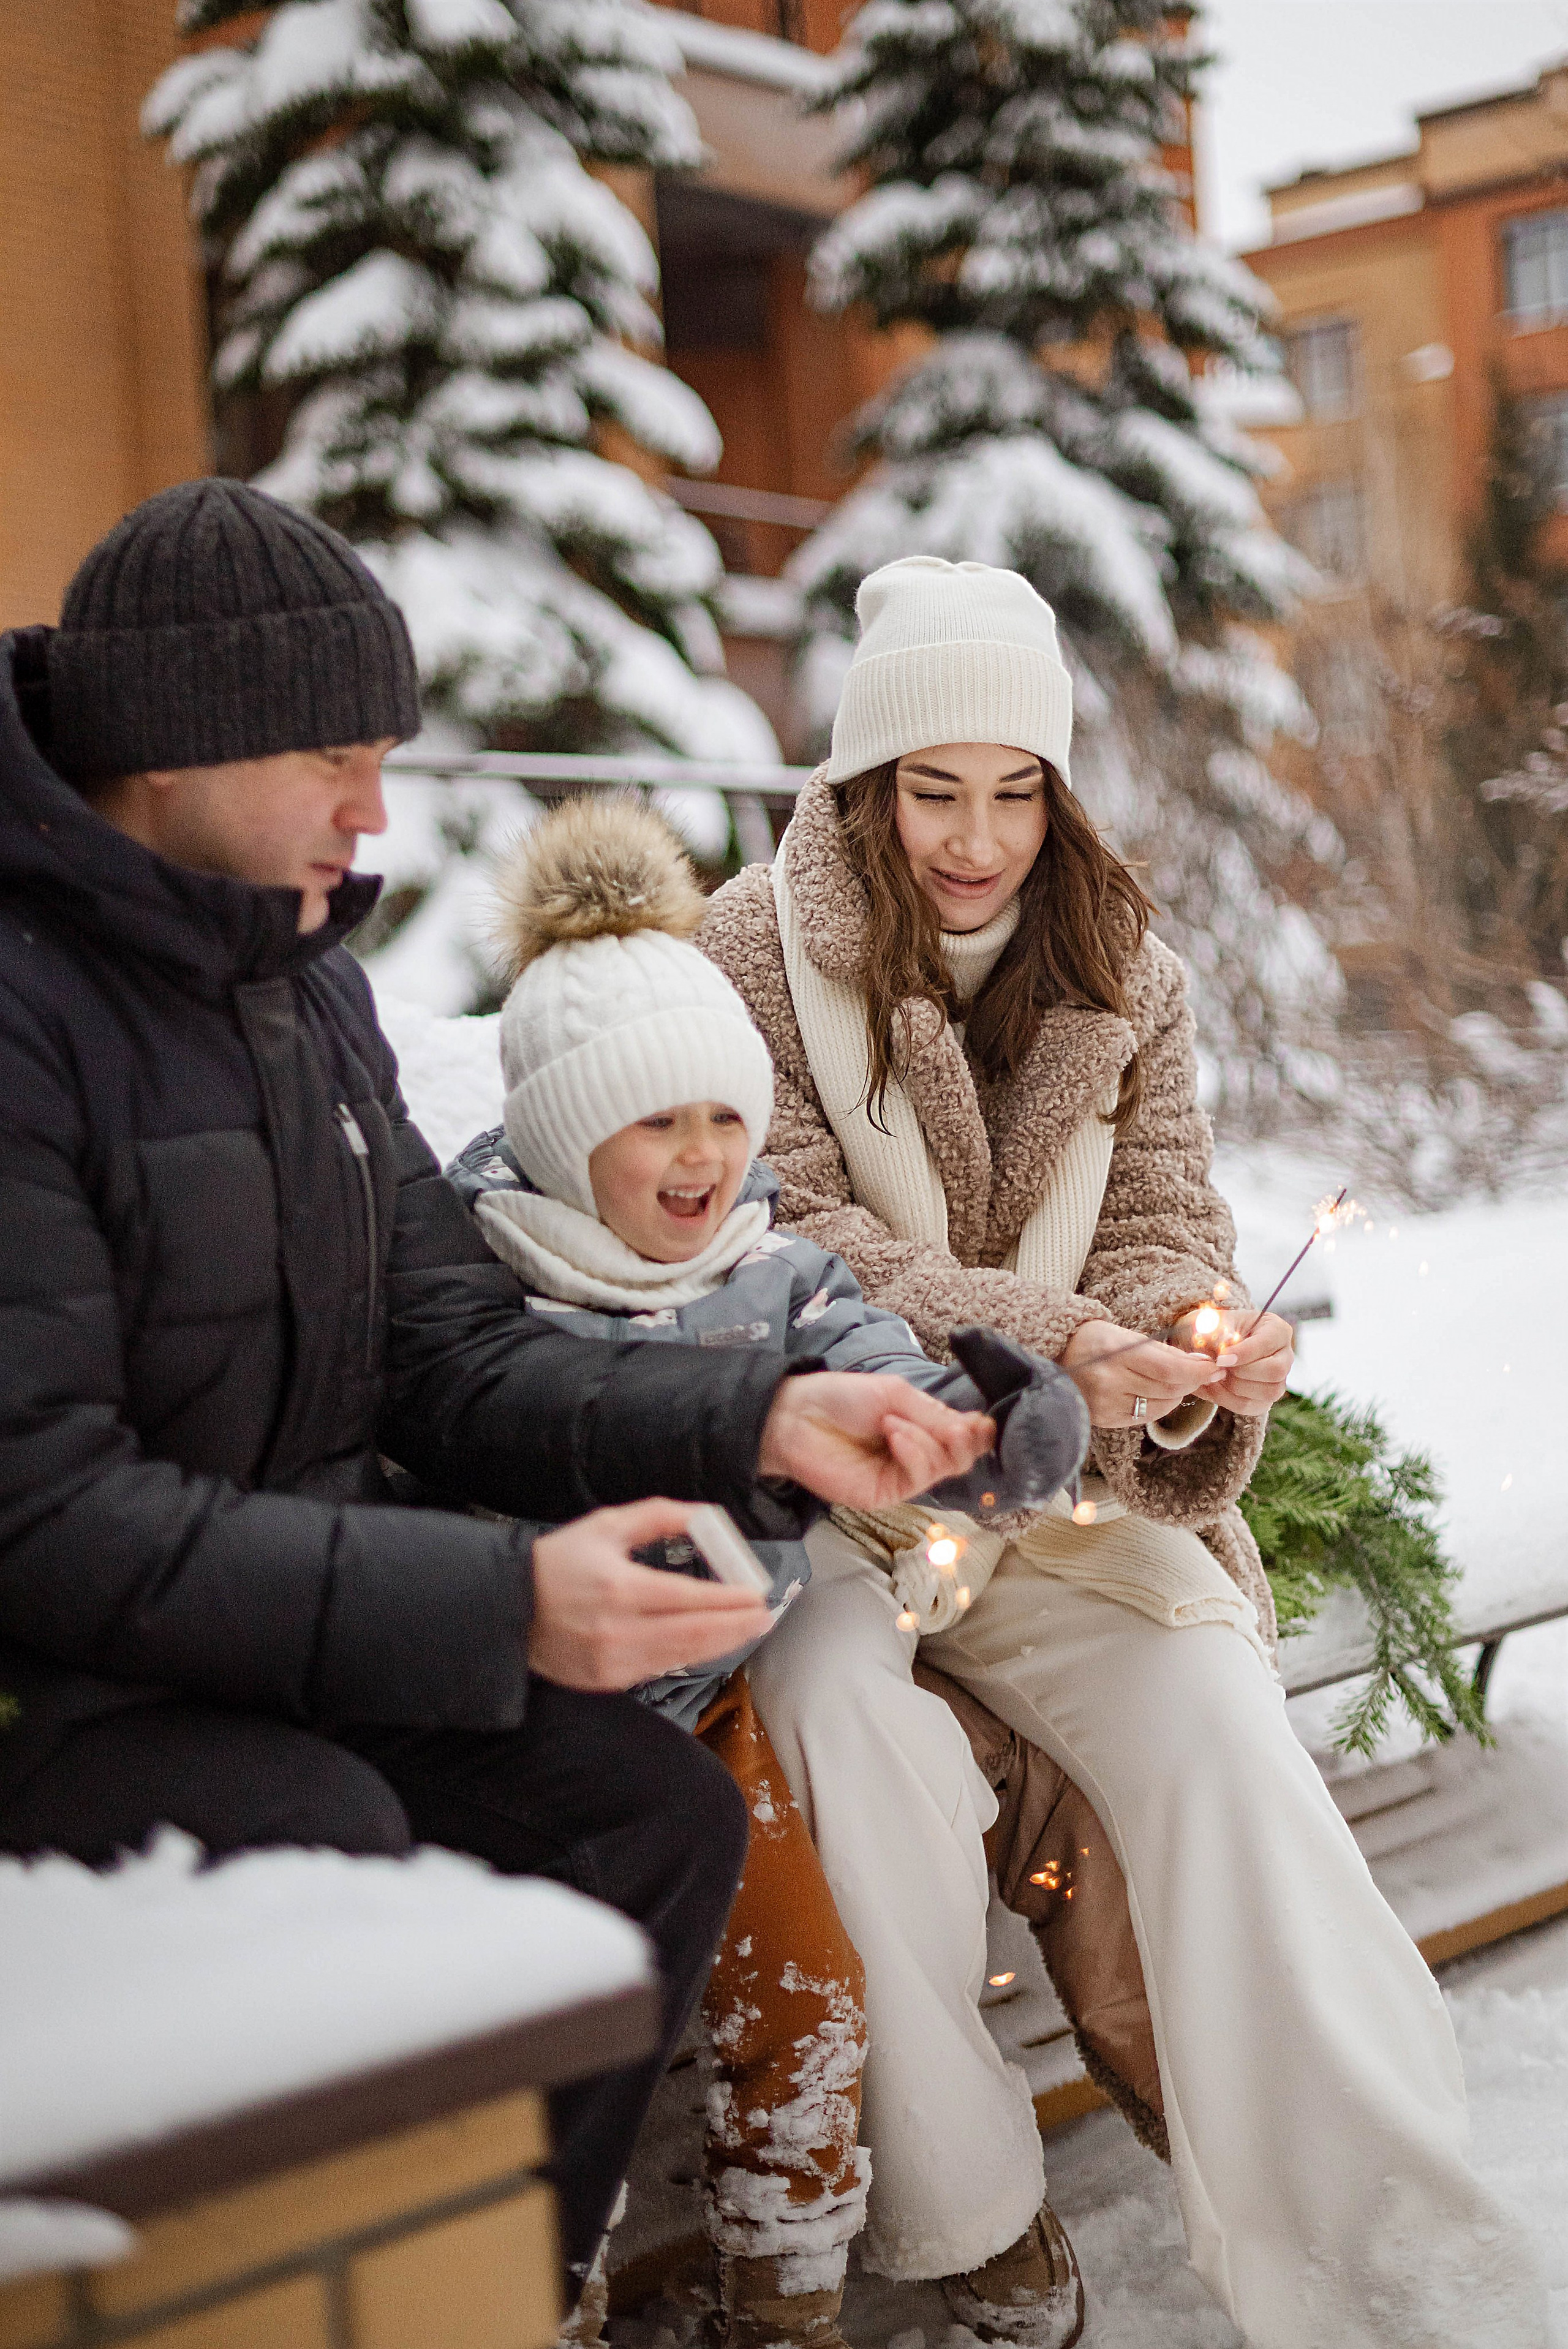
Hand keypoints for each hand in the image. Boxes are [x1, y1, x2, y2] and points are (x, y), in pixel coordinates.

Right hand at [529, 1500, 771, 1690]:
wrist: (508, 1607)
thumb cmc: (558, 1562)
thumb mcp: (606, 1525)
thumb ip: (659, 1516)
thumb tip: (706, 1515)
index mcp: (618, 1588)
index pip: (689, 1598)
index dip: (729, 1599)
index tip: (757, 1593)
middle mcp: (617, 1630)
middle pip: (695, 1633)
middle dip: (737, 1625)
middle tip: (766, 1615)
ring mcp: (612, 1661)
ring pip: (682, 1656)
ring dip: (721, 1643)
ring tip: (749, 1629)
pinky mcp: (607, 1680)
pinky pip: (660, 1669)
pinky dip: (690, 1655)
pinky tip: (710, 1643)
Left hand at [759, 1372, 994, 1506]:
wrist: (796, 1417)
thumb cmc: (841, 1399)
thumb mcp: (896, 1394)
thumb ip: (934, 1414)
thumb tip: (978, 1429)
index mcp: (920, 1427)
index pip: (963, 1437)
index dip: (978, 1432)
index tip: (982, 1422)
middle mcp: (915, 1454)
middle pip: (961, 1458)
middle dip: (962, 1440)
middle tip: (953, 1425)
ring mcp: (901, 1476)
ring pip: (943, 1468)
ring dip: (926, 1440)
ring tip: (893, 1422)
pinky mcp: (886, 1493)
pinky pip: (917, 1478)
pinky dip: (914, 1452)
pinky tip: (893, 1435)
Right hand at [1059, 1319, 1221, 1429]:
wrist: (1052, 1361)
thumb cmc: (1090, 1341)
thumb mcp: (1123, 1334)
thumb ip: (1160, 1351)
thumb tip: (1200, 1364)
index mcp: (1114, 1353)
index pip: (1169, 1369)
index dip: (1197, 1371)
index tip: (1214, 1366)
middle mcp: (1110, 1382)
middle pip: (1168, 1389)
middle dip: (1192, 1380)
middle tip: (1205, 1371)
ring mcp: (1107, 1404)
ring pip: (1161, 1405)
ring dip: (1177, 1393)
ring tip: (1177, 1379)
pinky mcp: (1105, 1420)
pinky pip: (1145, 1416)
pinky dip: (1159, 1404)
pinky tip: (1157, 1392)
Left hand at [1200, 1310, 1293, 1417]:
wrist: (1205, 1346)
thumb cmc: (1212, 1329)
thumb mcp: (1211, 1323)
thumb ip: (1218, 1334)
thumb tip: (1225, 1354)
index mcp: (1276, 1329)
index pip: (1267, 1343)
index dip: (1243, 1353)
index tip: (1220, 1358)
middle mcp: (1284, 1356)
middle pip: (1275, 1371)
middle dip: (1242, 1372)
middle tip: (1219, 1367)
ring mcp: (1279, 1379)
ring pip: (1268, 1393)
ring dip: (1235, 1387)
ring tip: (1214, 1376)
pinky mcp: (1266, 1398)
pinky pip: (1253, 1407)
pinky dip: (1228, 1399)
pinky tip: (1213, 1386)